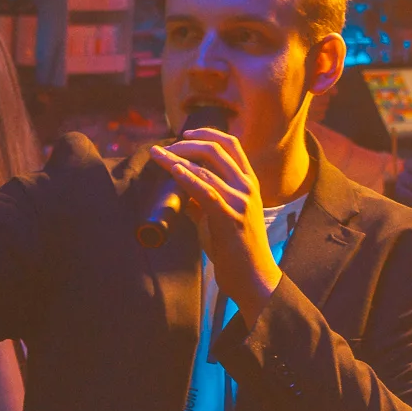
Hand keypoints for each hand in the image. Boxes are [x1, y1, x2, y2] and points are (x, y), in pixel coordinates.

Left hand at [148, 127, 281, 328]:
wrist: (253, 276)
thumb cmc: (235, 248)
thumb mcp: (221, 216)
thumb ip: (203, 201)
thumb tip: (180, 189)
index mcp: (248, 182)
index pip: (231, 144)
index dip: (206, 133)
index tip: (185, 134)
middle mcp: (247, 186)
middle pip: (216, 149)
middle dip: (186, 144)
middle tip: (165, 149)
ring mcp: (241, 201)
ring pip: (206, 167)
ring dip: (177, 158)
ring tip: (158, 156)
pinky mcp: (230, 217)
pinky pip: (206, 191)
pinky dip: (186, 178)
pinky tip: (172, 170)